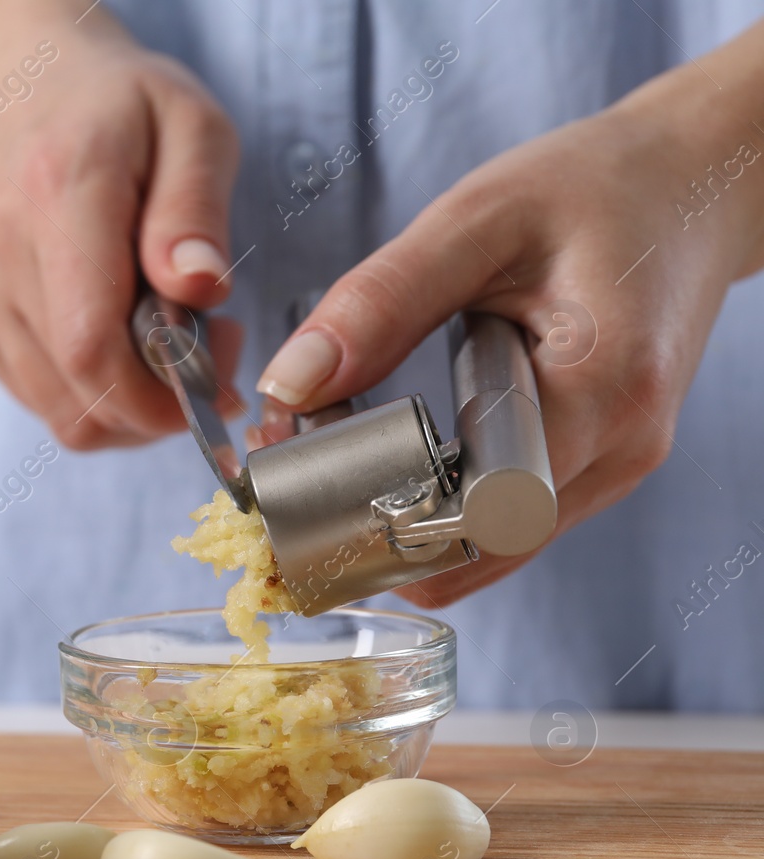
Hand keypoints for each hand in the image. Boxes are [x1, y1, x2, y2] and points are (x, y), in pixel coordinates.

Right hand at [0, 1, 244, 448]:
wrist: (17, 88)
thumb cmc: (120, 107)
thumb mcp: (192, 124)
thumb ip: (195, 208)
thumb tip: (200, 290)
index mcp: (58, 192)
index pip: (91, 345)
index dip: (158, 397)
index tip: (218, 384)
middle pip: (78, 393)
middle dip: (159, 405)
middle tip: (211, 351)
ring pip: (58, 410)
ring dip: (127, 404)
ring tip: (168, 341)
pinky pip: (38, 394)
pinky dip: (90, 389)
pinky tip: (120, 335)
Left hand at [254, 22, 763, 607]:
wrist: (697, 182)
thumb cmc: (597, 186)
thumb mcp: (477, 219)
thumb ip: (382, 301)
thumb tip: (289, 385)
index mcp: (600, 388)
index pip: (479, 512)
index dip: (380, 516)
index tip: (298, 473)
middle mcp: (618, 451)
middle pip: (473, 549)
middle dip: (365, 527)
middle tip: (284, 463)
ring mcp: (612, 471)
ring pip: (483, 552)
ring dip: (391, 524)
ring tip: (318, 448)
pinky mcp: (592, 470)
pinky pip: (499, 524)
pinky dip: (430, 507)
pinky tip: (373, 455)